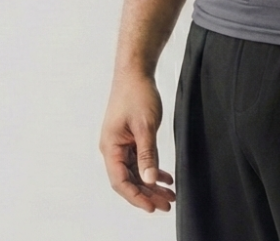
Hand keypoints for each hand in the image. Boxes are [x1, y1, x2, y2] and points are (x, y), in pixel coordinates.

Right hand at [99, 72, 175, 212]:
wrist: (135, 72)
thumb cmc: (137, 94)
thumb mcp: (145, 126)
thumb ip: (148, 154)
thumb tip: (149, 179)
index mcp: (110, 147)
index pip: (121, 181)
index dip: (137, 197)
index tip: (153, 207)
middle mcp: (113, 148)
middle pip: (129, 179)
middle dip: (147, 194)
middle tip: (167, 204)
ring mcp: (121, 143)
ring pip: (136, 171)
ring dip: (151, 183)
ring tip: (169, 194)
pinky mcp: (129, 137)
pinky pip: (139, 160)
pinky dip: (152, 169)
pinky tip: (165, 177)